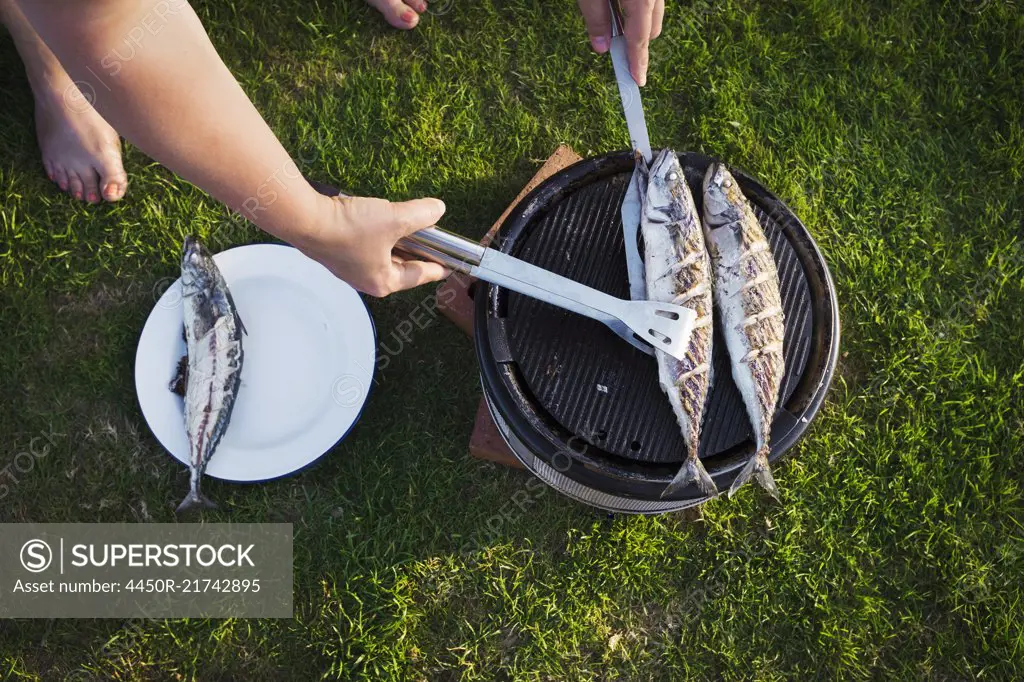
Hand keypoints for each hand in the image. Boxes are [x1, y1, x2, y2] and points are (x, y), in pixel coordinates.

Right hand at [295, 194, 449, 296]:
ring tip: (407, 223)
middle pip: (402, 265)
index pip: (420, 275)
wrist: (305, 219)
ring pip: (384, 254)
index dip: (439, 266)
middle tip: (432, 238)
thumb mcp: (394, 218)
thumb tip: (438, 210)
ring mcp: (351, 267)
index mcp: (384, 281)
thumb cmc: (347, 228)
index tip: (450, 265)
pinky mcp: (338, 251)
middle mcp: (366, 279)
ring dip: (397, 240)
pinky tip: (380, 219)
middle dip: (417, 249)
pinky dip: (379, 234)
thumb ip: (421, 215)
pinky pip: (368, 246)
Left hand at [577, 0, 663, 85]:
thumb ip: (596, 19)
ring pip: (653, 15)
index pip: (639, 39)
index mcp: (642, 0)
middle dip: (636, 42)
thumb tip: (601, 47)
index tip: (637, 81)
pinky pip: (650, 1)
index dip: (637, 62)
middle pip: (652, 29)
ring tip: (611, 17)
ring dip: (637, 24)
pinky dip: (637, 9)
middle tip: (614, 47)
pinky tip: (619, 3)